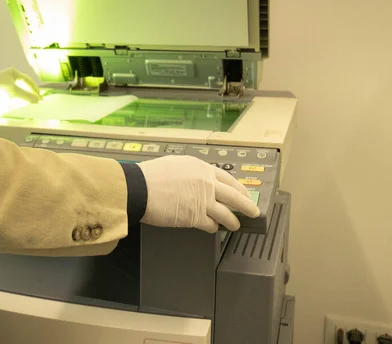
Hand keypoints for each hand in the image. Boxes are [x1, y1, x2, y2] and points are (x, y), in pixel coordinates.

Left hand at [0, 67, 42, 103]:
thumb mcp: (14, 92)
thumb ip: (27, 96)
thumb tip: (37, 100)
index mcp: (13, 73)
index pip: (28, 81)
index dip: (35, 89)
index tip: (40, 98)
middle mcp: (9, 76)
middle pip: (23, 83)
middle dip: (30, 91)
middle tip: (37, 99)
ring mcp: (3, 82)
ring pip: (18, 88)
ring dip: (24, 95)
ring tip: (29, 102)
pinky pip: (11, 92)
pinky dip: (17, 97)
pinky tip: (18, 103)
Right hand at [137, 156, 259, 231]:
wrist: (140, 188)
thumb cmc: (149, 177)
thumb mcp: (174, 165)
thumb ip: (189, 173)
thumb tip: (194, 181)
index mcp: (200, 167)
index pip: (226, 178)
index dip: (238, 187)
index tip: (244, 193)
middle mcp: (206, 182)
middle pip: (234, 195)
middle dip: (247, 205)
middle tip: (254, 211)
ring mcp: (203, 200)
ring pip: (227, 213)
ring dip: (233, 221)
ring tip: (236, 225)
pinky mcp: (196, 216)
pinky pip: (211, 224)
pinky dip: (214, 227)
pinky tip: (213, 229)